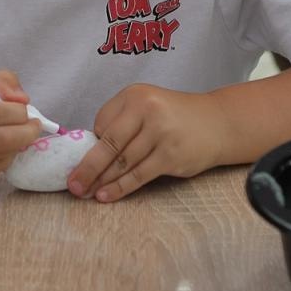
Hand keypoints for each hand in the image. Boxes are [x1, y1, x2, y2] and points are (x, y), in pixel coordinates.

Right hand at [0, 69, 40, 183]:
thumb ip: (4, 81)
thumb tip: (22, 99)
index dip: (18, 110)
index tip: (23, 108)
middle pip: (5, 139)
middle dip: (28, 131)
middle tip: (34, 125)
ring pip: (7, 154)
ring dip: (18, 143)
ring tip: (13, 132)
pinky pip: (2, 166)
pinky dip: (8, 154)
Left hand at [68, 85, 230, 201]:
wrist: (218, 123)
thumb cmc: (174, 117)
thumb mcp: (147, 106)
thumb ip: (122, 122)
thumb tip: (89, 153)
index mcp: (135, 96)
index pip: (102, 123)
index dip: (91, 144)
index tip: (79, 161)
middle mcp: (147, 110)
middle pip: (108, 144)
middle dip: (86, 167)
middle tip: (71, 184)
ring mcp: (160, 133)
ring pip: (123, 163)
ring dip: (101, 180)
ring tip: (85, 193)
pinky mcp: (171, 155)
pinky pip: (139, 175)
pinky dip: (120, 188)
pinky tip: (106, 195)